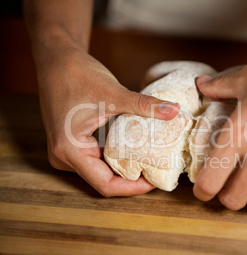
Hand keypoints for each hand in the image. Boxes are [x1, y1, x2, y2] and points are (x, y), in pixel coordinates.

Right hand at [37, 47, 179, 196]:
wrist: (56, 59)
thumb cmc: (76, 74)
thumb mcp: (114, 93)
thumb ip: (145, 105)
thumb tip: (174, 111)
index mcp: (69, 151)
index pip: (104, 185)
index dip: (132, 188)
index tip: (154, 181)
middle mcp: (64, 156)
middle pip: (102, 180)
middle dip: (131, 179)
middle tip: (157, 172)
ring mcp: (66, 151)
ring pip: (100, 170)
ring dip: (124, 169)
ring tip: (150, 163)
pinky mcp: (72, 142)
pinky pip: (96, 158)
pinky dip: (115, 157)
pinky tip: (134, 151)